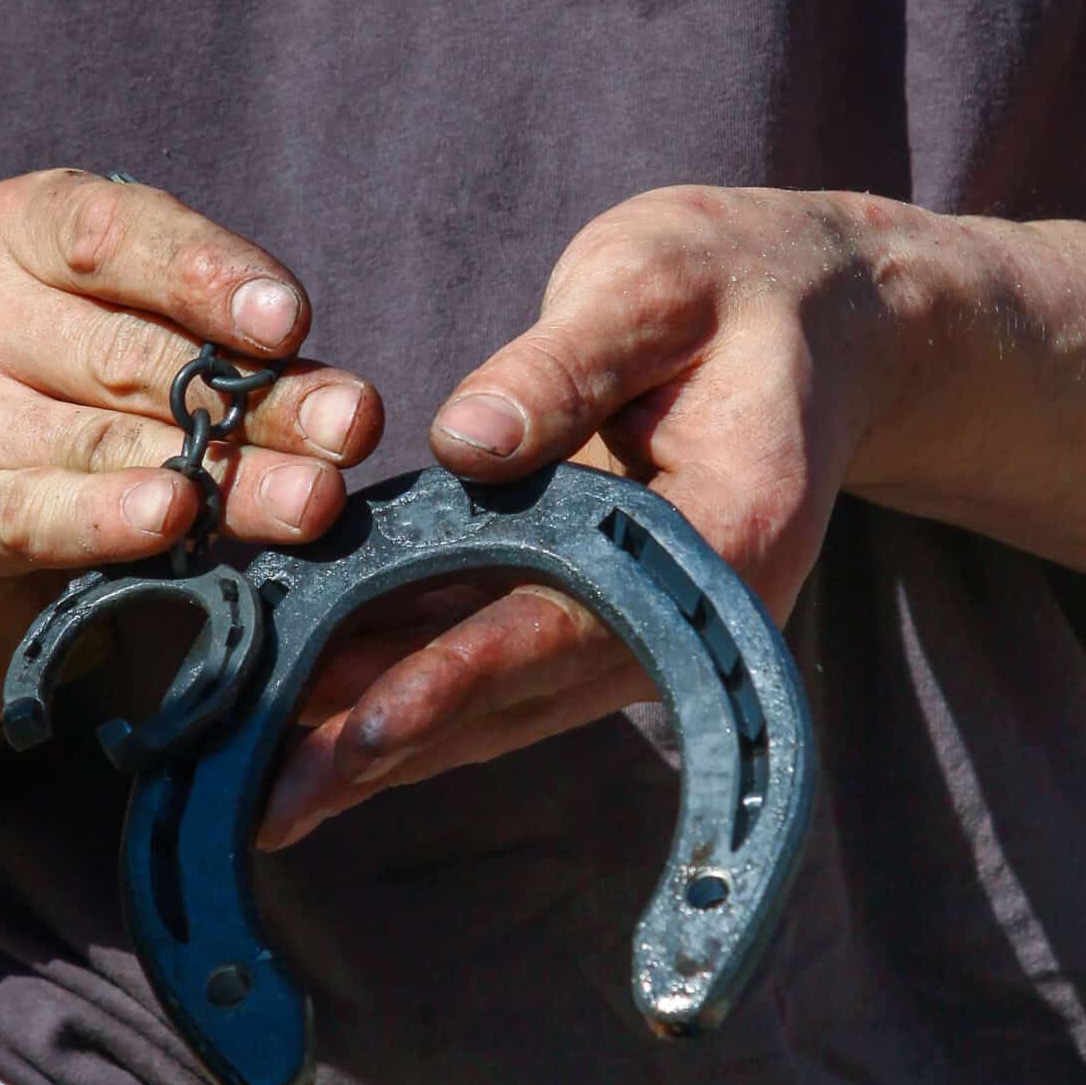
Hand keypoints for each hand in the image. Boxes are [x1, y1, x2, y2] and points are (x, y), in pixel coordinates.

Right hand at [0, 171, 383, 736]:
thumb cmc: (58, 436)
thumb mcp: (130, 373)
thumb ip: (217, 368)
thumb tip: (343, 409)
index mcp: (16, 235)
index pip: (112, 229)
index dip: (204, 270)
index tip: (291, 321)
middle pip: (128, 350)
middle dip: (254, 396)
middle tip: (349, 430)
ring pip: (96, 440)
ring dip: (218, 474)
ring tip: (309, 498)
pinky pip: (27, 510)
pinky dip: (104, 516)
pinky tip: (168, 516)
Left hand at [262, 184, 916, 846]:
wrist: (824, 315)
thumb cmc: (737, 280)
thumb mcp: (655, 282)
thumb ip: (565, 362)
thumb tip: (463, 441)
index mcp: (729, 533)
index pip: (575, 619)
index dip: (464, 675)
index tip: (363, 726)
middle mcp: (695, 613)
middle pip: (526, 695)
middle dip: (390, 750)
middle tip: (265, 804)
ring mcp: (651, 628)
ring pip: (502, 705)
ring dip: (383, 749)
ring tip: (261, 792)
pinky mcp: (601, 614)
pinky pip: (497, 669)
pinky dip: (407, 699)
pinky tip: (309, 723)